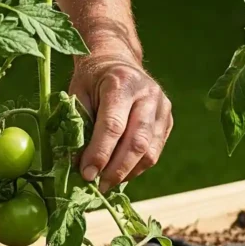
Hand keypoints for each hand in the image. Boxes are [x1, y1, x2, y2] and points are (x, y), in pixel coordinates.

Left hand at [69, 51, 172, 191]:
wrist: (117, 59)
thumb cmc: (93, 78)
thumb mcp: (77, 93)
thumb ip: (78, 124)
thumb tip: (76, 162)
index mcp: (121, 83)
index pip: (113, 126)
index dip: (99, 154)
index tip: (86, 174)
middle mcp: (147, 94)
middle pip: (136, 142)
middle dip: (116, 170)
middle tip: (98, 186)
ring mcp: (162, 106)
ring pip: (150, 151)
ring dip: (128, 173)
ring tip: (108, 183)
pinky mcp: (168, 118)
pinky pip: (156, 150)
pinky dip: (138, 166)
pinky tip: (122, 172)